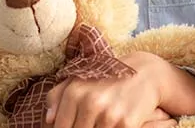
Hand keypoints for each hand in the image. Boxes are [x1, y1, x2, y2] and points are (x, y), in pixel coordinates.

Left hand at [43, 51, 171, 127]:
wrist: (146, 73)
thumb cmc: (108, 78)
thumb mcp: (81, 79)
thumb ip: (58, 95)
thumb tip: (48, 120)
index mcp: (74, 92)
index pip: (60, 127)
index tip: (73, 127)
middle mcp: (90, 102)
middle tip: (91, 124)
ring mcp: (109, 115)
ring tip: (101, 124)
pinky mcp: (127, 124)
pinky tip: (114, 125)